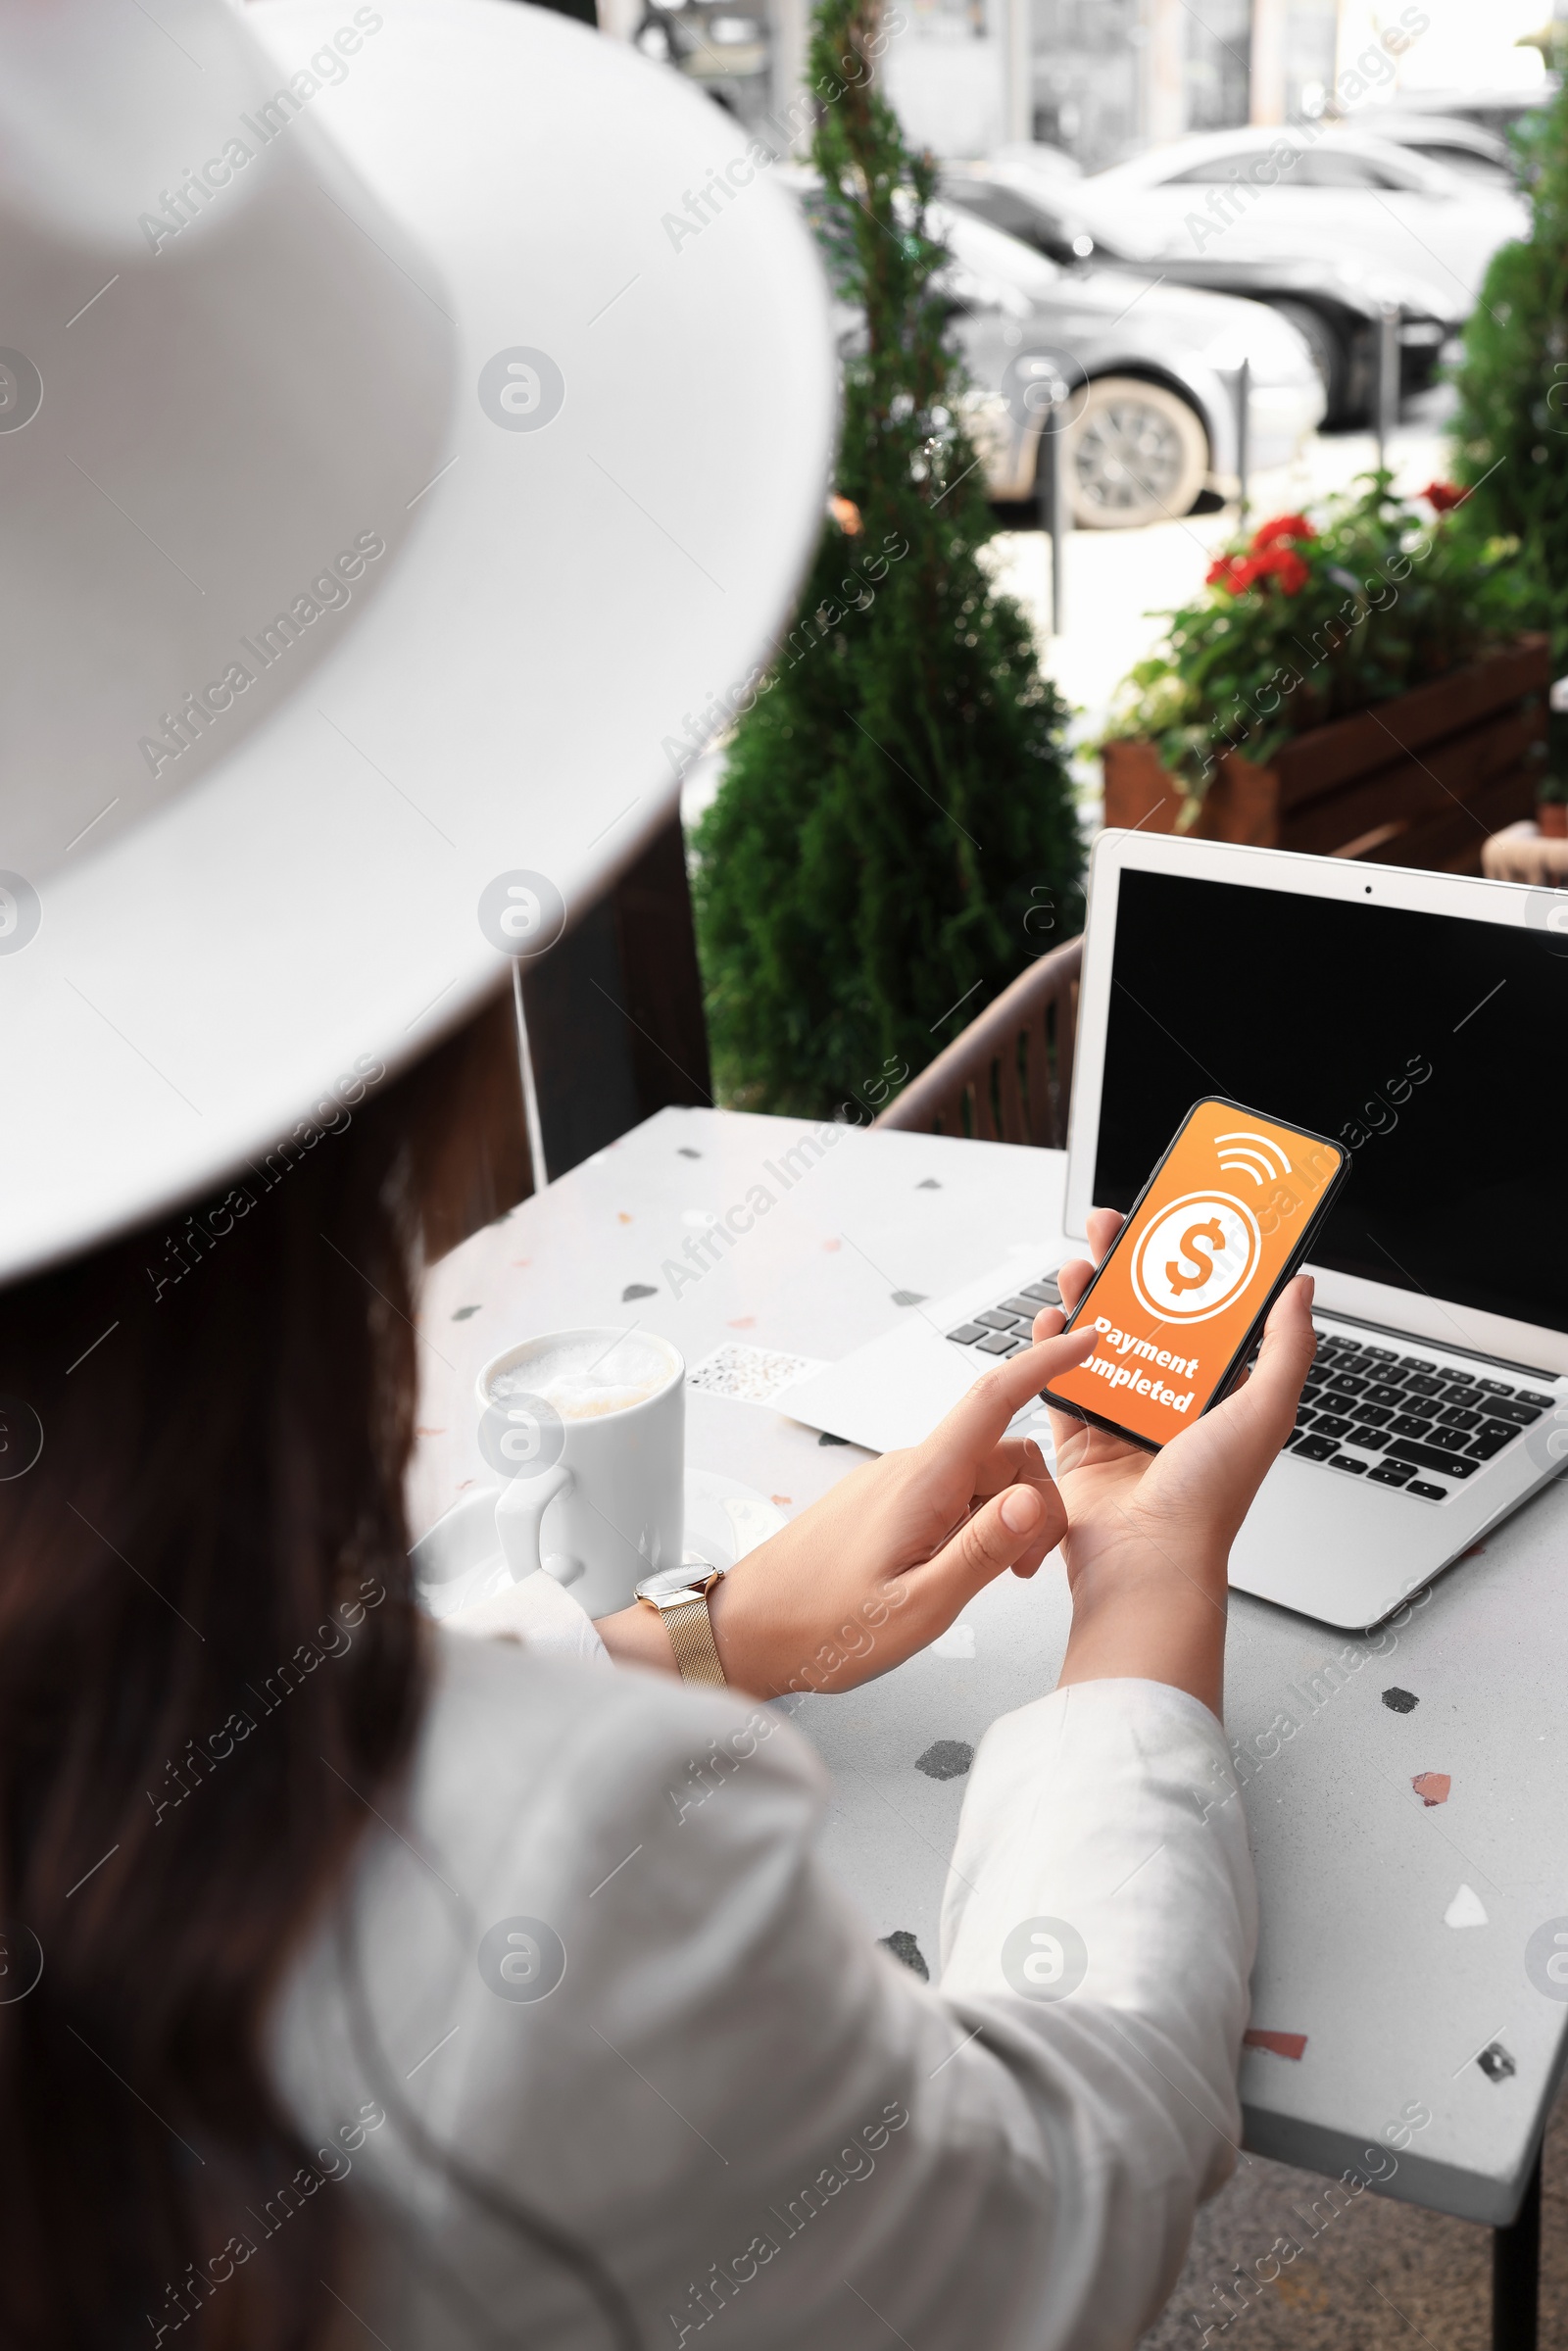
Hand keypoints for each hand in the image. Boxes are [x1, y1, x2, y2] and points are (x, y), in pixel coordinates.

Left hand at [595, 1323, 1099, 1700]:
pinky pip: (950, 1496)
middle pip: (1003, 1453)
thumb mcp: (919, 1607)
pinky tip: (957, 1572)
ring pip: (979, 1479)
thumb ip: (983, 1551)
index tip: (1088, 1343)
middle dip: (1037, 1501)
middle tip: (1026, 1571)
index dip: (1047, 1364)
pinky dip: (974, 1524)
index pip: (994, 1399)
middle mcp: (909, 1470)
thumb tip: (1036, 1502)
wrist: (746, 1632)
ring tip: (990, 1582)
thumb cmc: (819, 1626)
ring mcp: (895, 1484)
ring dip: (1004, 1520)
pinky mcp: (885, 1503)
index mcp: (922, 1482)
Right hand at [1039, 1208, 1317, 1715]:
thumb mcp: (1264, 1410)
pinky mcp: (1079, 1440)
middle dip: (1127, 1269)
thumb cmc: (1206, 1502)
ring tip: (1078, 1267)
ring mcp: (1122, 1421)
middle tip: (1114, 1230)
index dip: (1188, 1267)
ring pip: (1099, 1342)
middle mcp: (1170, 1405)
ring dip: (1087, 1298)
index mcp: (1218, 1396)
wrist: (1145, 1562)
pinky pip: (1060, 1383)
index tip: (1175, 1226)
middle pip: (1145, 1317)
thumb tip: (1301, 1285)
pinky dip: (1049, 1349)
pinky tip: (1049, 1320)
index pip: (1204, 1314)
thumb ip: (1286, 1346)